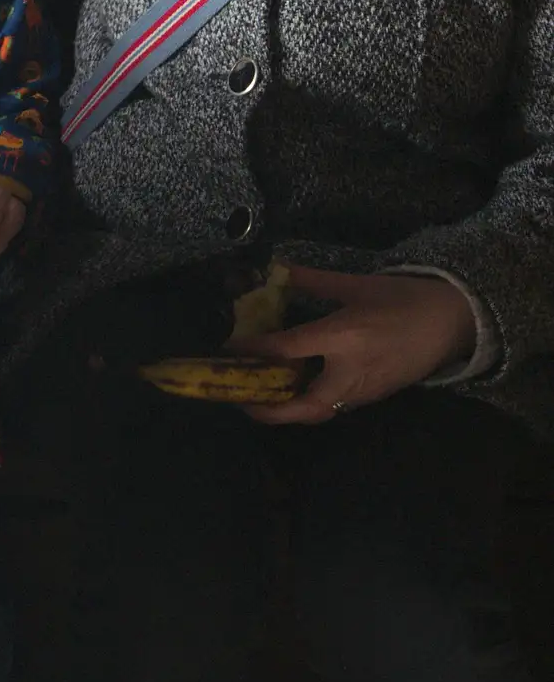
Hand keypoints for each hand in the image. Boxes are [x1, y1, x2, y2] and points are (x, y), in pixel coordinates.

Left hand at [230, 265, 476, 425]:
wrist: (454, 320)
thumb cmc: (405, 297)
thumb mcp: (357, 284)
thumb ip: (314, 281)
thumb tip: (279, 269)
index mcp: (342, 336)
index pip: (287, 349)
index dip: (254, 351)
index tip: (228, 349)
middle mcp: (350, 370)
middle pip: (302, 406)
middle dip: (268, 411)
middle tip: (240, 399)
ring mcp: (364, 390)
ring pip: (318, 412)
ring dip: (287, 410)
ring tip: (261, 396)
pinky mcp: (375, 397)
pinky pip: (335, 407)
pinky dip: (310, 403)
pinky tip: (296, 389)